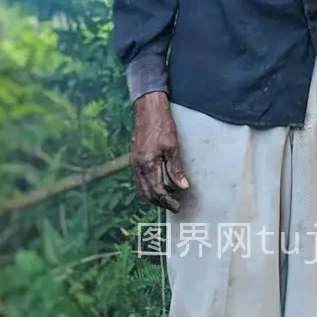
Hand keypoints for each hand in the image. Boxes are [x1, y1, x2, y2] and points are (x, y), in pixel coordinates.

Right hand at [131, 92, 187, 212]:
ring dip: (154, 196)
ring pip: (142, 188)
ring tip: (169, 197)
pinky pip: (140, 180)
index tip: (177, 206)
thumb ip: (176, 169)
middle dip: (160, 202)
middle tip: (174, 205)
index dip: (167, 201)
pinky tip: (160, 185)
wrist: (148, 110)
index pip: (157, 191)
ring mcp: (134, 163)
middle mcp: (138, 166)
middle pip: (147, 193)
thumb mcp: (173, 147)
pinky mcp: (135, 159)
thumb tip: (182, 187)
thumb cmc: (161, 125)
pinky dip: (149, 187)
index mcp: (147, 164)